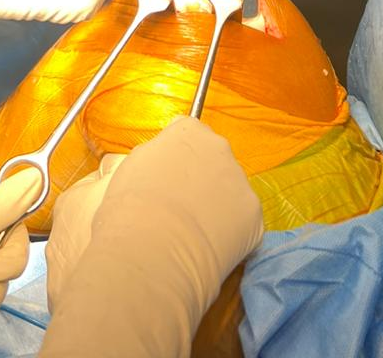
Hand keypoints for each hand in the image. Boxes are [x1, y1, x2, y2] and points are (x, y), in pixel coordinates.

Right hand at [42, 118, 262, 357]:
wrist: (151, 252)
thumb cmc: (129, 212)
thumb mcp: (130, 167)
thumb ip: (154, 157)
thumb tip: (161, 167)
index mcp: (187, 130)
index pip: (186, 133)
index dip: (175, 158)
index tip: (168, 178)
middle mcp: (218, 147)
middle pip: (212, 158)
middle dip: (200, 178)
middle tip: (180, 207)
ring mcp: (239, 180)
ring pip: (229, 190)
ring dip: (216, 205)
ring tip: (191, 232)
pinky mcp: (253, 214)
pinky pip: (242, 222)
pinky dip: (230, 233)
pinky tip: (207, 247)